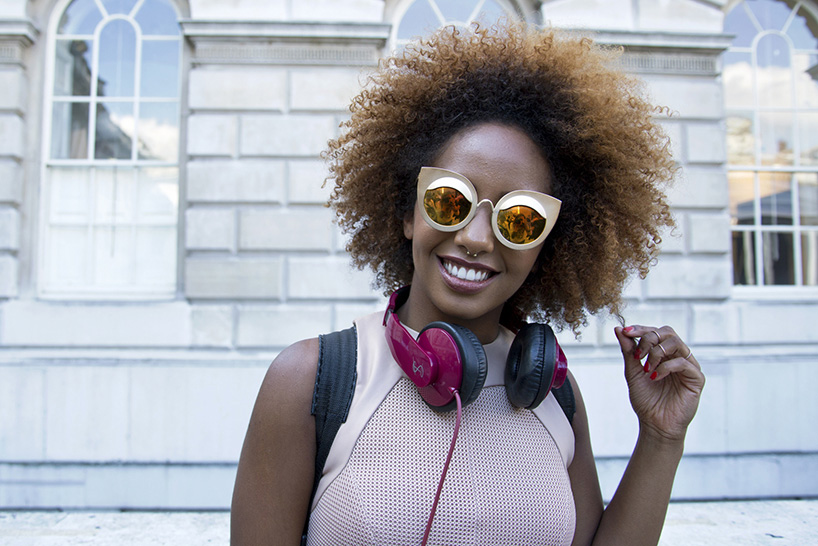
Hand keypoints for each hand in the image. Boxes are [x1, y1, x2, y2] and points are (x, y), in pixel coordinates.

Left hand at [615, 325, 704, 442]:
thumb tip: (619, 329)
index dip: (640, 328)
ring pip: (676, 343)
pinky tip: (654, 377)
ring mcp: (688, 366)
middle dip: (648, 339)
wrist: (655, 425)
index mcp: (663, 353)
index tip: (625, 332)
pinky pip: (683, 362)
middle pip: (667, 332)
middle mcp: (677, 356)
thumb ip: (628, 351)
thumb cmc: (646, 400)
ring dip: (656, 352)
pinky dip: (665, 367)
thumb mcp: (633, 372)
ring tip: (646, 369)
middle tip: (637, 355)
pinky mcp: (696, 378)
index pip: (655, 332)